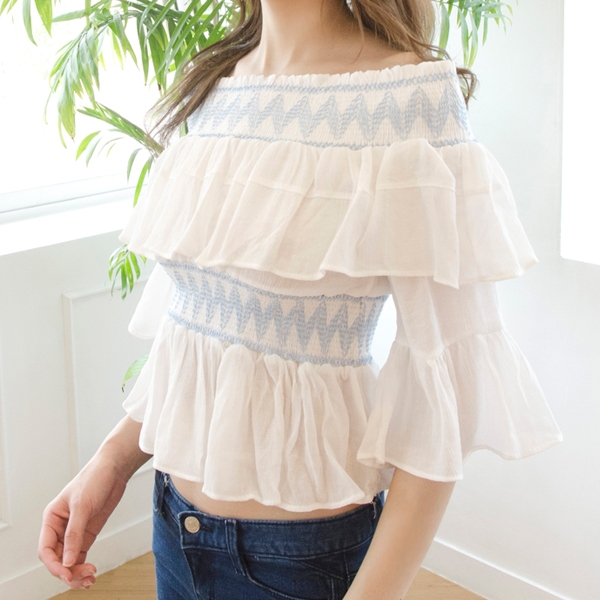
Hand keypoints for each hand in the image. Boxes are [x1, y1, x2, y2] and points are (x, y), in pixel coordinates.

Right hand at [38, 454, 129, 589]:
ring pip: (69, 560)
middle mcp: (60, 527)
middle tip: (84, 578)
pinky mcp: (87, 533)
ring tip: (90, 579)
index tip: (67, 574)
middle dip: (68, 571)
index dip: (54, 565)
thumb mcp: (83, 505)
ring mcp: (74, 532)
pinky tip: (91, 573)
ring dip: (77, 573)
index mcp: (51, 518)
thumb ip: (75, 534)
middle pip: (57, 559)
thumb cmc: (94, 479)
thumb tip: (68, 561)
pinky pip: (81, 555)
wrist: (114, 470)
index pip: (46, 549)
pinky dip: (84, 566)